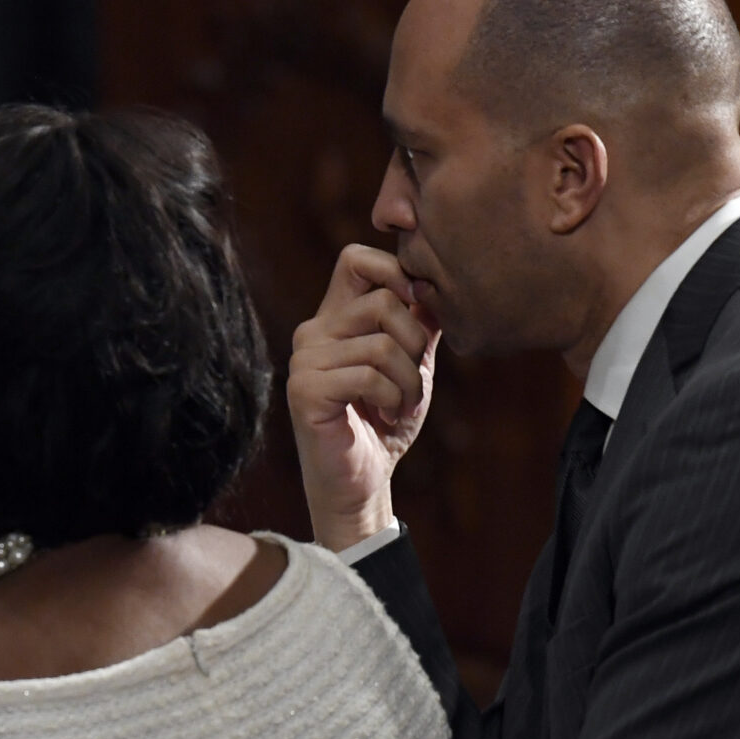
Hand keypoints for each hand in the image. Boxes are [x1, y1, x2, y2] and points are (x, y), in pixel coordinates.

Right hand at [285, 243, 438, 549]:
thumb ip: (420, 323)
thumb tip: (435, 286)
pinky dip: (392, 398)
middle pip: (382, 300)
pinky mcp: (304, 390)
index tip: (418, 309)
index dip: (395, 271)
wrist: (362, 480)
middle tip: (413, 380)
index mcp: (334, 317)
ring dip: (409, 381)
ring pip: (381, 342)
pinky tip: (386, 416)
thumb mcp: (412, 364)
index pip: (356, 258)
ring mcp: (304, 359)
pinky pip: (369, 374)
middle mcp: (313, 331)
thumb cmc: (384, 422)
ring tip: (401, 404)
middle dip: (415, 342)